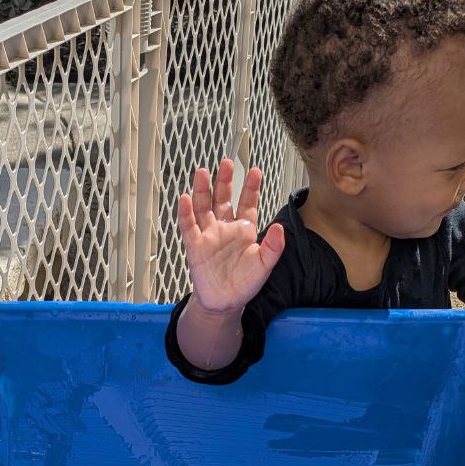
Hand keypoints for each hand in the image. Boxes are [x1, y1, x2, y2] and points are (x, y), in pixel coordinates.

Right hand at [177, 159, 284, 313]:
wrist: (225, 302)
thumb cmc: (245, 283)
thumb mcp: (264, 266)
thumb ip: (273, 247)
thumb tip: (279, 227)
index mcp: (244, 230)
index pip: (248, 203)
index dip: (251, 187)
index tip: (256, 171)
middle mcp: (225, 228)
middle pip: (223, 198)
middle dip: (224, 181)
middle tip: (227, 163)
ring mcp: (209, 235)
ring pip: (204, 207)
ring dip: (203, 190)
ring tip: (202, 172)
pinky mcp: (195, 246)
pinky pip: (189, 227)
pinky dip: (186, 214)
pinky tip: (185, 199)